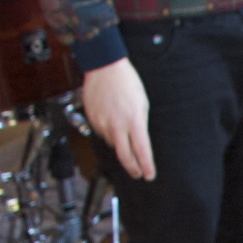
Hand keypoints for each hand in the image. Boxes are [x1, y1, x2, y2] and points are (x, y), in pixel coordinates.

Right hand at [80, 57, 153, 179]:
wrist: (104, 67)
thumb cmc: (126, 82)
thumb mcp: (142, 104)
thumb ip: (140, 125)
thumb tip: (138, 141)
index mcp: (134, 121)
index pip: (142, 151)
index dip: (146, 167)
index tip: (149, 175)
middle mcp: (117, 125)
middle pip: (125, 156)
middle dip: (133, 168)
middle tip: (138, 173)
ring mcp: (102, 123)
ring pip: (112, 144)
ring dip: (120, 146)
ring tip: (124, 137)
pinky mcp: (92, 119)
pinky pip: (102, 134)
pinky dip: (109, 134)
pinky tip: (112, 124)